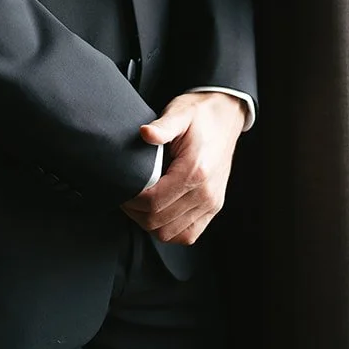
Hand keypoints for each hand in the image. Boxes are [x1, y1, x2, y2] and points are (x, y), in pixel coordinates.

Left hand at [120, 91, 245, 244]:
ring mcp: (211, 203)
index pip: (153, 202)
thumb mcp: (179, 113)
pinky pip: (187, 235)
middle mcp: (205, 193)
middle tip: (125, 196)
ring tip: (138, 205)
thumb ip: (162, 126)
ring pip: (170, 233)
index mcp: (195, 171)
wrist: (226, 116)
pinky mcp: (213, 208)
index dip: (131, 200)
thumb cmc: (200, 115)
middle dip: (135, 213)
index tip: (121, 189)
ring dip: (149, 223)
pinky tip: (158, 214)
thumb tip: (145, 133)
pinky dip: (169, 231)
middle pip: (158, 221)